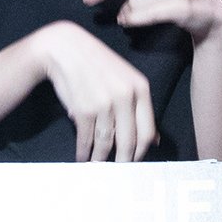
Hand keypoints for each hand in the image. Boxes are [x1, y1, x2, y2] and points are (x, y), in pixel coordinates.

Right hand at [35, 21, 156, 161]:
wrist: (65, 48)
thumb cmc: (96, 65)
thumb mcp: (125, 79)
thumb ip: (140, 107)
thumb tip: (155, 140)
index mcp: (140, 88)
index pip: (147, 132)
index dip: (141, 153)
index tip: (135, 162)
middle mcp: (125, 97)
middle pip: (129, 142)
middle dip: (123, 162)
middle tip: (118, 173)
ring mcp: (104, 104)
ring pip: (106, 144)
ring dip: (100, 159)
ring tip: (97, 166)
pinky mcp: (84, 110)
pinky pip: (86, 140)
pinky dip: (83, 152)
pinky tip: (82, 156)